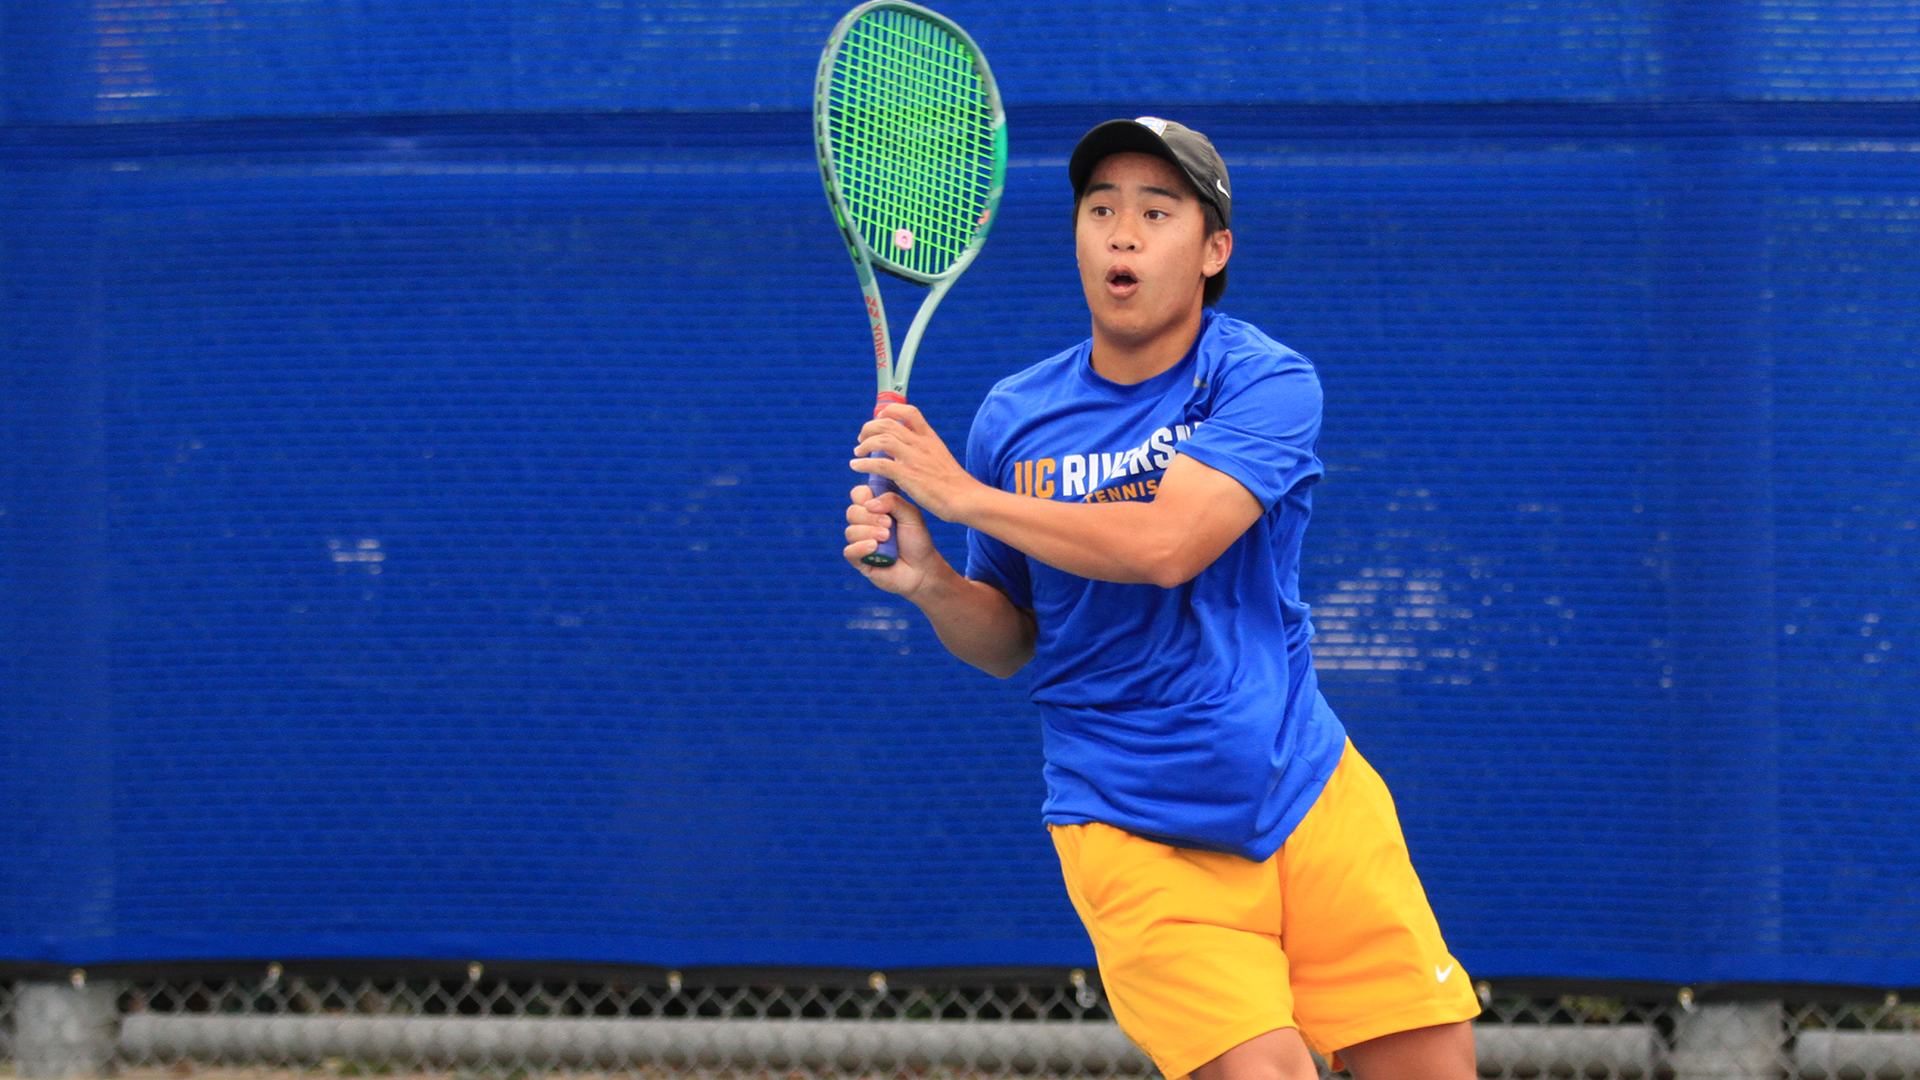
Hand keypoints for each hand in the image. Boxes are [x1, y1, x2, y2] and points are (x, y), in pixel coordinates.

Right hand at [843, 483, 944, 595]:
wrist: (922, 569)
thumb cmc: (917, 541)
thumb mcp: (911, 515)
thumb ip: (893, 501)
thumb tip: (869, 504)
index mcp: (876, 509)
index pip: (858, 494)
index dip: (863, 495)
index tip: (876, 503)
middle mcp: (865, 524)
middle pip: (852, 512)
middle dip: (870, 517)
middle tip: (889, 525)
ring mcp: (861, 543)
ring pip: (850, 532)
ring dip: (869, 533)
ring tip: (887, 538)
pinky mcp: (859, 561)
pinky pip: (849, 552)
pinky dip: (860, 548)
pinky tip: (874, 548)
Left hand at [850, 404, 978, 521]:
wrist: (966, 499)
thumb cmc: (955, 485)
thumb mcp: (941, 458)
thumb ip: (925, 451)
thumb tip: (910, 452)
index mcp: (929, 438)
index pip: (908, 411)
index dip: (889, 411)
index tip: (879, 418)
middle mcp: (920, 443)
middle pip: (888, 423)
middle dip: (869, 428)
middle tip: (862, 439)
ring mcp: (914, 458)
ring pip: (881, 439)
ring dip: (864, 444)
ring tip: (858, 453)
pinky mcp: (908, 475)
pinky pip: (879, 464)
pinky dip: (863, 463)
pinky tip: (856, 466)